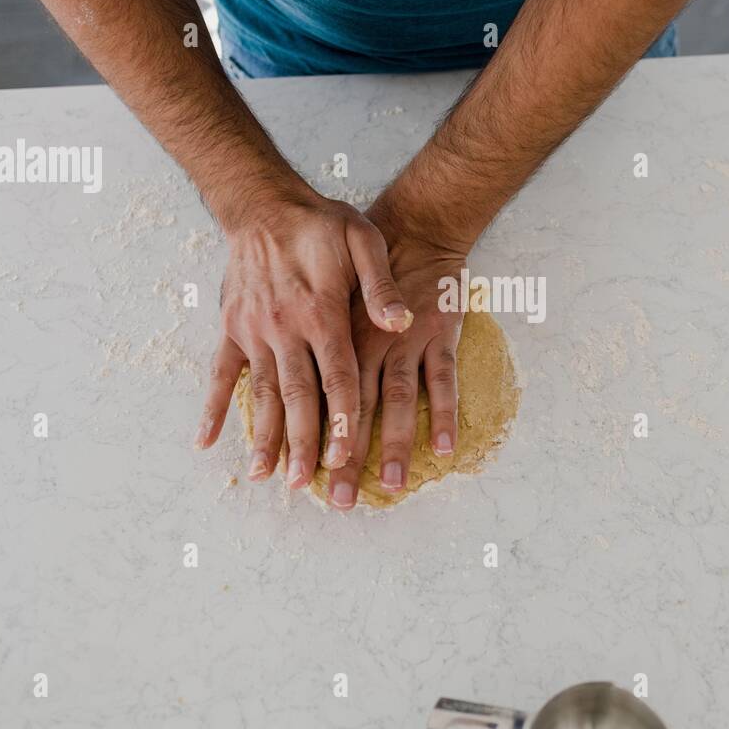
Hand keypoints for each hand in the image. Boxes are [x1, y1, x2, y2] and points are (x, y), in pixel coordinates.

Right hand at [193, 182, 412, 493]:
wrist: (264, 203)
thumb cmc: (321, 223)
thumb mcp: (363, 240)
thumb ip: (381, 285)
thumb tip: (401, 321)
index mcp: (322, 313)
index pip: (337, 378)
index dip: (343, 420)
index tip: (346, 458)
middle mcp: (285, 328)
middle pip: (297, 397)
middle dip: (302, 444)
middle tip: (304, 486)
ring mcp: (254, 331)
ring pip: (260, 393)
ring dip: (261, 436)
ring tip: (263, 476)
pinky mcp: (232, 327)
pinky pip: (219, 373)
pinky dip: (212, 407)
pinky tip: (205, 440)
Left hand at [325, 219, 468, 509]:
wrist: (417, 226)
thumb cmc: (366, 264)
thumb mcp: (326, 291)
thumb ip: (310, 331)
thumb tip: (283, 381)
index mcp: (338, 339)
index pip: (323, 400)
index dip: (315, 441)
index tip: (305, 480)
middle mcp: (370, 345)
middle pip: (356, 410)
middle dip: (348, 457)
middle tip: (341, 502)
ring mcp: (408, 342)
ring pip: (398, 401)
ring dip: (393, 442)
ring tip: (390, 484)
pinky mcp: (441, 335)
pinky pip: (444, 379)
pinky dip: (445, 412)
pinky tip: (443, 448)